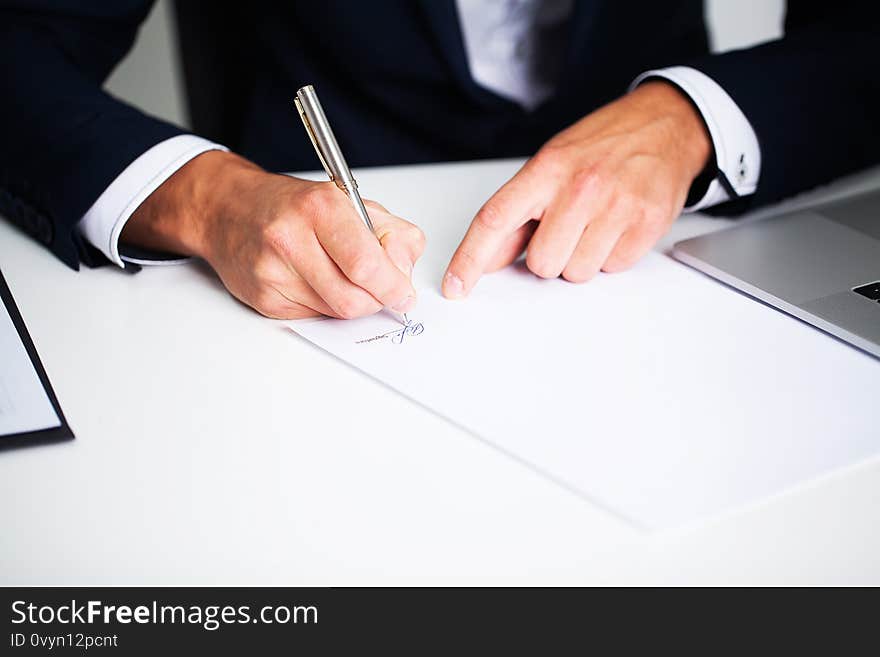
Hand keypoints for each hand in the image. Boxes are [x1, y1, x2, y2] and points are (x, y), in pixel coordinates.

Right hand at [122, 151, 424, 318]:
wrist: (229, 210)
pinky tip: (314, 282)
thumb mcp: (353, 203)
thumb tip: (404, 274)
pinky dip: (325, 306)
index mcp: (320, 207)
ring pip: (336, 313)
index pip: (367, 265)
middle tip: (380, 290)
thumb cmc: (294, 207)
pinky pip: (314, 318)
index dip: (393, 288)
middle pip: (353, 299)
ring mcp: (273, 272)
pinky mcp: (264, 299)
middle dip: (376, 300)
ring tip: (342, 277)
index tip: (403, 294)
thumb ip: (392, 235)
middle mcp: (291, 239)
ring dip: (351, 303)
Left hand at [442, 81, 710, 296]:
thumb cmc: (603, 145)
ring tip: (596, 222)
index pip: (495, 220)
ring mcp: (616, 206)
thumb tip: (488, 259)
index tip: (455, 286)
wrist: (666, 125)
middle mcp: (580, 187)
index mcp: (547, 169)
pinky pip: (612, 268)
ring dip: (582, 257)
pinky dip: (612, 255)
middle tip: (567, 227)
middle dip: (550, 255)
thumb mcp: (551, 165)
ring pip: (577, 273)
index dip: (470, 259)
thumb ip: (517, 214)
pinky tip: (618, 224)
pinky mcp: (646, 225)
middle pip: (542, 263)